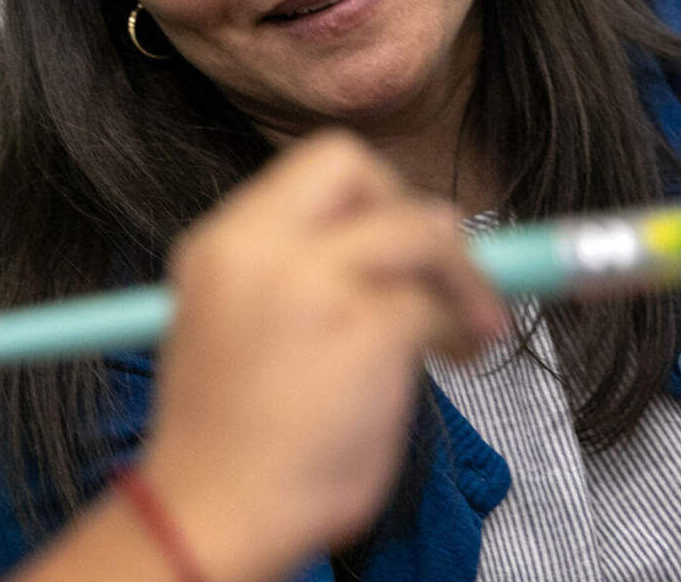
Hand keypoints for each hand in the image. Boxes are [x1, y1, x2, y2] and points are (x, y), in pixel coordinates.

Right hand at [138, 132, 503, 581]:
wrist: (211, 513)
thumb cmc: (234, 440)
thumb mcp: (238, 325)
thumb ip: (301, 273)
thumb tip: (402, 244)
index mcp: (222, 243)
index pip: (318, 167)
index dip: (374, 195)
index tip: (400, 245)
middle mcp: (259, 247)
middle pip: (356, 165)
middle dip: (411, 211)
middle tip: (440, 269)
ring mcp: (310, 283)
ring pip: (418, 229)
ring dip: (462, 274)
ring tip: (469, 326)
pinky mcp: (362, 330)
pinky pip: (433, 303)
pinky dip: (459, 326)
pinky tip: (454, 356)